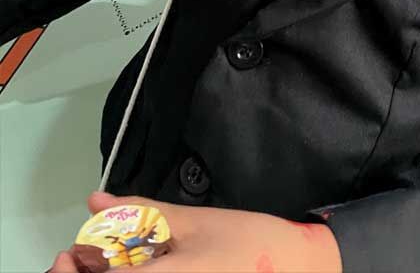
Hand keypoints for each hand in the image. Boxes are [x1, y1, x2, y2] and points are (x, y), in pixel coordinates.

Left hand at [52, 192, 341, 272]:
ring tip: (120, 259)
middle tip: (90, 253)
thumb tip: (96, 201)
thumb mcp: (193, 222)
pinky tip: (147, 266)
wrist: (297, 268)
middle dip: (92, 271)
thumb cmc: (247, 242)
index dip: (77, 265)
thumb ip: (141, 213)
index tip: (74, 249)